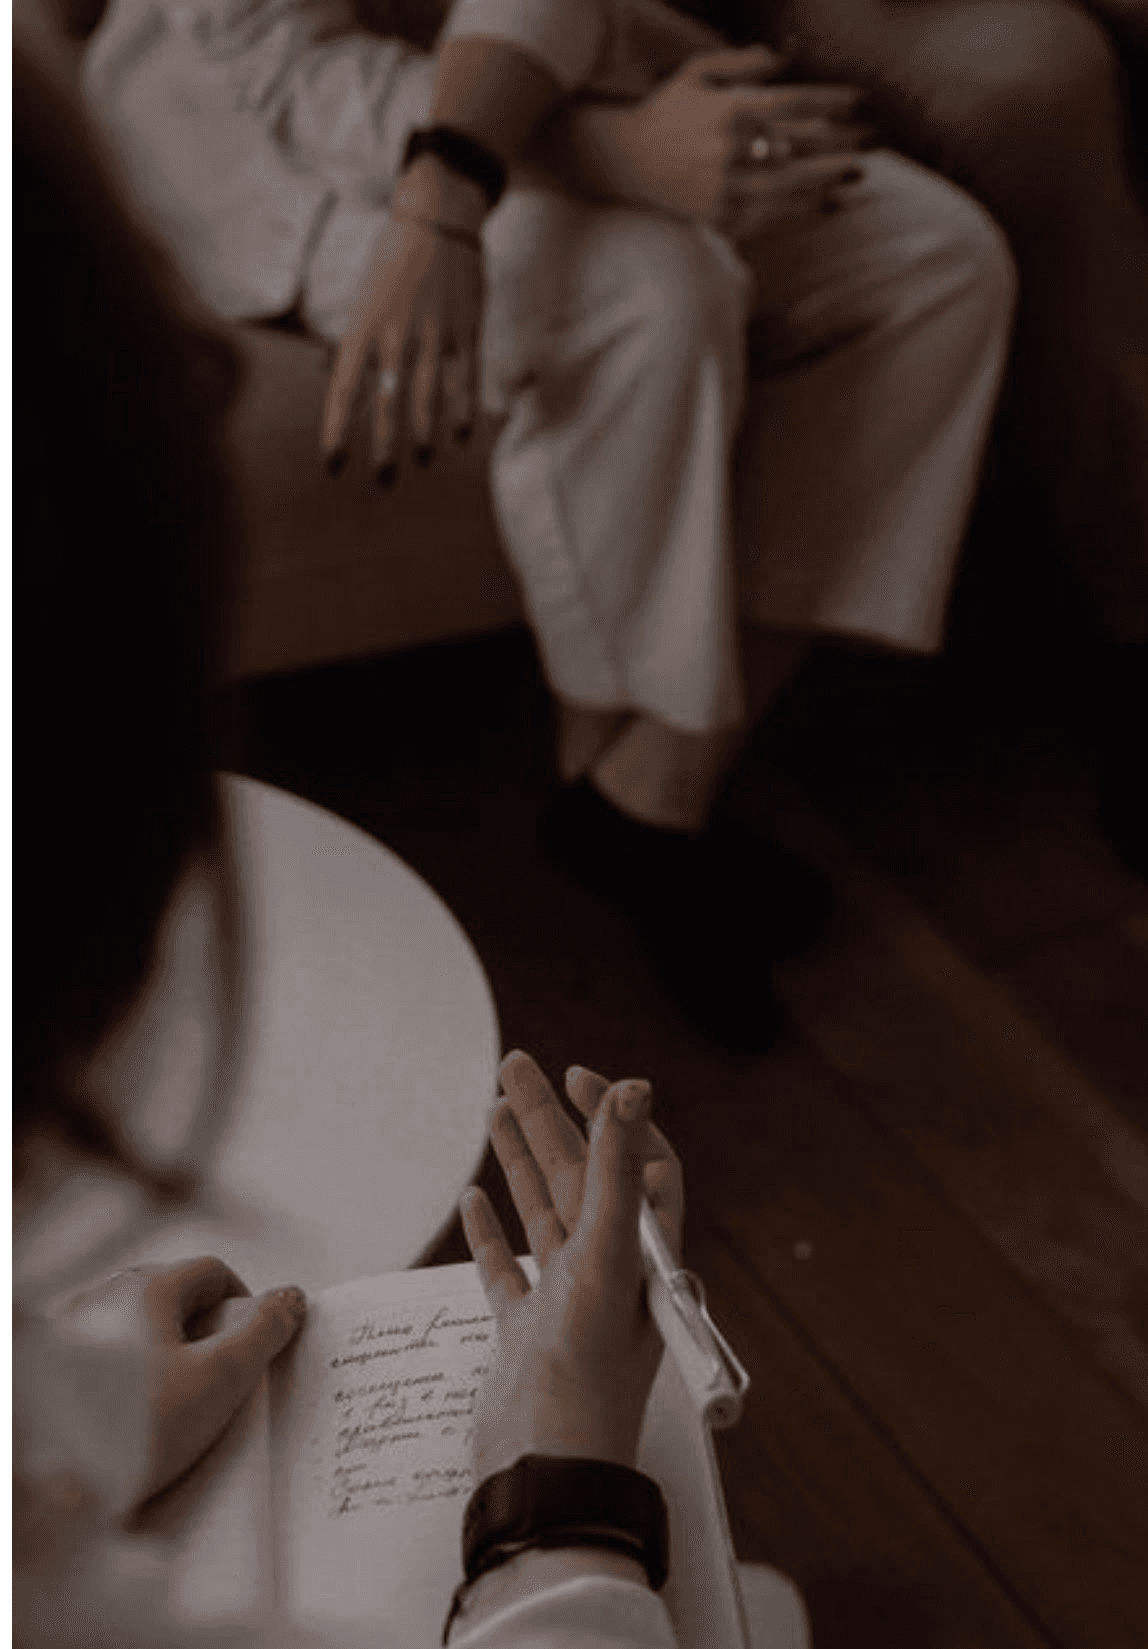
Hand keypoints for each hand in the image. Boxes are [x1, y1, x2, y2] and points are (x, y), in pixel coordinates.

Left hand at [62, 1257, 306, 1508]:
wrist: (42, 1480)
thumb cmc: (133, 1426)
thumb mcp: (219, 1378)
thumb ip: (263, 1333)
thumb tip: (290, 1298)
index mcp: (147, 1288)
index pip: (213, 1272)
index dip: (246, 1302)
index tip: (255, 1344)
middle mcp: (105, 1297)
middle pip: (173, 1299)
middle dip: (205, 1333)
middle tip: (220, 1380)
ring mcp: (71, 1332)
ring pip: (138, 1330)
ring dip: (166, 1357)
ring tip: (176, 1409)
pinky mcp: (51, 1371)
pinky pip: (106, 1361)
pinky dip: (130, 1381)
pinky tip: (133, 1423)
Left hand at [321, 207, 482, 481]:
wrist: (439, 214)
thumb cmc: (393, 256)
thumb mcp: (362, 294)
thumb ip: (349, 338)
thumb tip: (327, 372)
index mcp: (362, 325)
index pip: (342, 389)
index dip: (336, 429)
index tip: (332, 463)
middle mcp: (395, 335)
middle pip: (385, 403)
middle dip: (384, 445)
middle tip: (382, 478)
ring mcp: (433, 334)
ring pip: (425, 397)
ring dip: (422, 434)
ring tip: (421, 460)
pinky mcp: (465, 330)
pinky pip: (463, 380)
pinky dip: (461, 410)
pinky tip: (458, 436)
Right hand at [460, 1051, 684, 1483]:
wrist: (545, 1476)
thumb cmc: (585, 1382)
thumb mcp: (607, 1264)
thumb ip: (618, 1174)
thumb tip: (636, 1088)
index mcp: (641, 1254)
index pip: (636, 1163)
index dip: (613, 1117)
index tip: (577, 1077)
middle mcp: (607, 1272)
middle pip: (580, 1174)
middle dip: (548, 1118)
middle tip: (513, 1063)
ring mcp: (562, 1302)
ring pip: (542, 1212)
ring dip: (518, 1161)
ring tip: (493, 1108)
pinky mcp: (523, 1333)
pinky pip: (506, 1269)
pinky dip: (489, 1232)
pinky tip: (472, 1200)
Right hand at [626, 44, 872, 241]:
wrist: (623, 160)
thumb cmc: (665, 110)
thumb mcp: (698, 72)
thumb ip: (744, 63)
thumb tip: (788, 57)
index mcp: (730, 110)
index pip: (795, 103)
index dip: (832, 101)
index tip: (861, 100)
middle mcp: (731, 151)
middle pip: (801, 148)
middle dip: (840, 144)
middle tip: (871, 144)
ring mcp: (725, 188)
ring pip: (791, 186)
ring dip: (828, 182)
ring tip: (856, 178)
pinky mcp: (719, 216)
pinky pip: (771, 216)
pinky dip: (802, 211)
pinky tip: (827, 206)